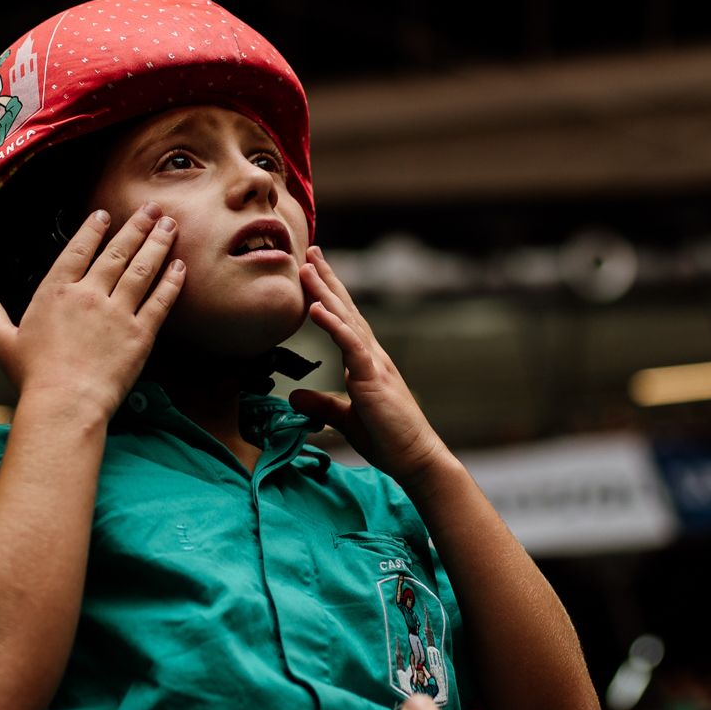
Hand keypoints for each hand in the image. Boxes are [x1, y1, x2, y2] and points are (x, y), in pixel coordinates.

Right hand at [0, 206, 182, 416]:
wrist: (65, 404)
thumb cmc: (33, 377)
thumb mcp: (3, 341)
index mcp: (55, 293)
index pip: (77, 250)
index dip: (92, 230)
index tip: (105, 215)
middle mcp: (88, 295)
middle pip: (117, 252)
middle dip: (136, 227)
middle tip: (151, 208)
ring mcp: (117, 312)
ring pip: (142, 269)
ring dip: (158, 243)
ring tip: (170, 224)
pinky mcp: (140, 334)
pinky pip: (160, 301)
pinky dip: (171, 281)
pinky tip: (180, 266)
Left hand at [290, 247, 451, 491]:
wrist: (415, 458)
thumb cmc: (387, 439)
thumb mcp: (345, 418)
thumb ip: (322, 405)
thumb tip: (295, 396)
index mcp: (366, 361)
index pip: (344, 321)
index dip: (328, 295)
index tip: (312, 270)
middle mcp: (372, 355)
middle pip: (346, 309)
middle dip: (327, 280)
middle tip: (311, 251)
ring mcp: (374, 363)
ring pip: (347, 320)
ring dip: (326, 292)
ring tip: (308, 268)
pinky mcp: (373, 378)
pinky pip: (351, 345)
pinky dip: (333, 325)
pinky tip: (317, 308)